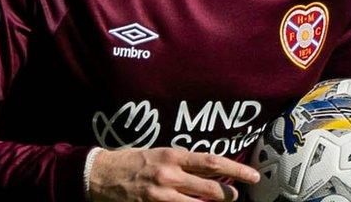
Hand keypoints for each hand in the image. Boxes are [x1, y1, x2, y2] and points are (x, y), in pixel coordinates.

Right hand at [88, 148, 259, 201]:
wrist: (98, 174)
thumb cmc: (131, 161)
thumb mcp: (159, 154)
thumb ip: (183, 162)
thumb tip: (211, 169)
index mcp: (173, 156)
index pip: (212, 162)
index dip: (236, 169)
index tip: (252, 176)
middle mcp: (169, 176)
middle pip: (210, 188)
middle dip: (228, 195)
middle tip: (236, 196)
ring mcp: (160, 196)